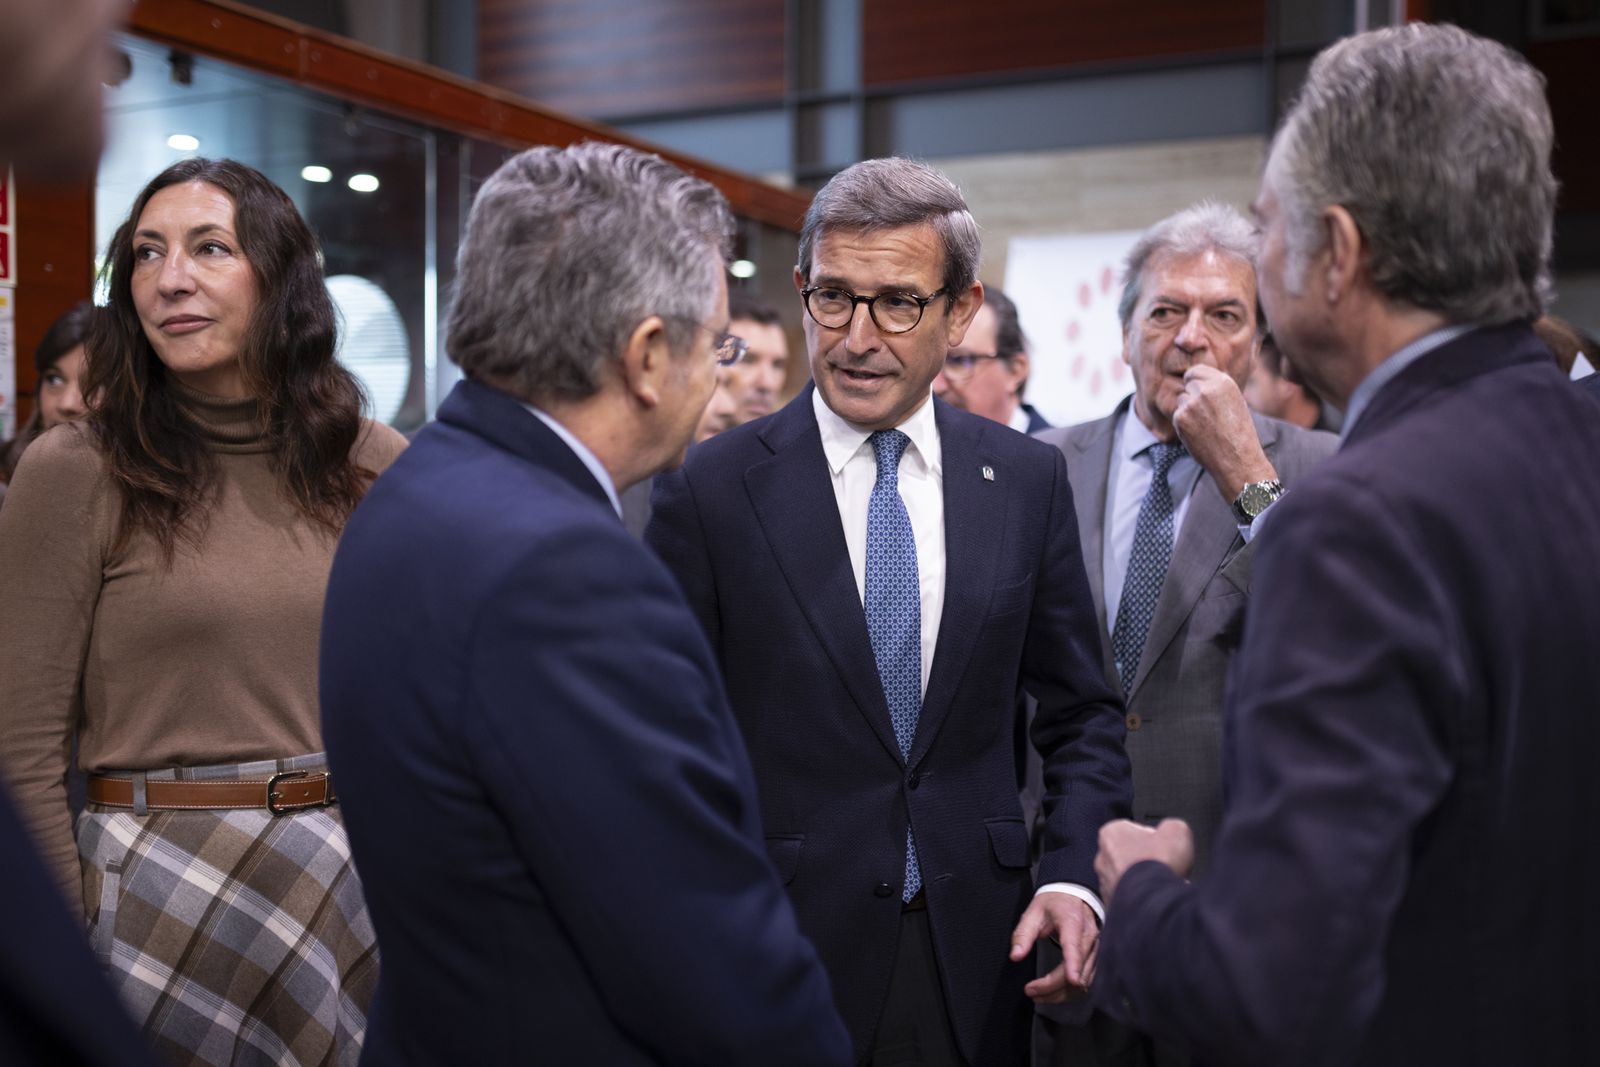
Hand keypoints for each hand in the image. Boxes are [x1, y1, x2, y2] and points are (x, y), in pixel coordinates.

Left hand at [1010, 893, 1099, 1003]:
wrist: (1074, 894)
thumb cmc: (1053, 903)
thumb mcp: (1033, 912)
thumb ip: (1023, 934)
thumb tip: (1015, 956)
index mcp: (1072, 923)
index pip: (1075, 946)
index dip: (1074, 964)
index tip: (1072, 980)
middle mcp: (1088, 938)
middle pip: (1077, 970)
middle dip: (1053, 986)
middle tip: (1030, 991)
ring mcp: (1095, 950)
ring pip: (1084, 980)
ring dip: (1062, 994)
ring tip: (1038, 996)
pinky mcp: (1095, 958)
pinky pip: (1087, 980)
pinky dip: (1071, 992)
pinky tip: (1054, 994)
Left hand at [1095, 818, 1194, 905]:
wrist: (1154, 902)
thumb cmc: (1158, 864)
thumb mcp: (1177, 830)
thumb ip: (1171, 825)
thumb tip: (1173, 831)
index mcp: (1111, 833)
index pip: (1132, 829)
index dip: (1153, 837)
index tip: (1164, 845)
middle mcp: (1102, 858)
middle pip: (1128, 855)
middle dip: (1146, 861)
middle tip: (1165, 866)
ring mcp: (1105, 884)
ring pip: (1128, 879)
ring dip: (1144, 882)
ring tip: (1162, 885)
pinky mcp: (1112, 905)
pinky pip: (1130, 899)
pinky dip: (1141, 900)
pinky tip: (1156, 899)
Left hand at [1172, 365, 1275, 500]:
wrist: (1237, 460)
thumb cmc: (1238, 433)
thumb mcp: (1235, 402)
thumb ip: (1216, 389)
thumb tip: (1196, 381)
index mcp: (1223, 382)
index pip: (1196, 370)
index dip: (1196, 382)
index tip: (1199, 392)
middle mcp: (1206, 389)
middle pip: (1188, 384)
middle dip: (1192, 396)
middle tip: (1204, 414)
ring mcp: (1191, 403)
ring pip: (1181, 400)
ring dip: (1188, 411)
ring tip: (1206, 426)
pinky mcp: (1180, 418)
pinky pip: (1177, 416)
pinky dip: (1184, 425)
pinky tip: (1199, 435)